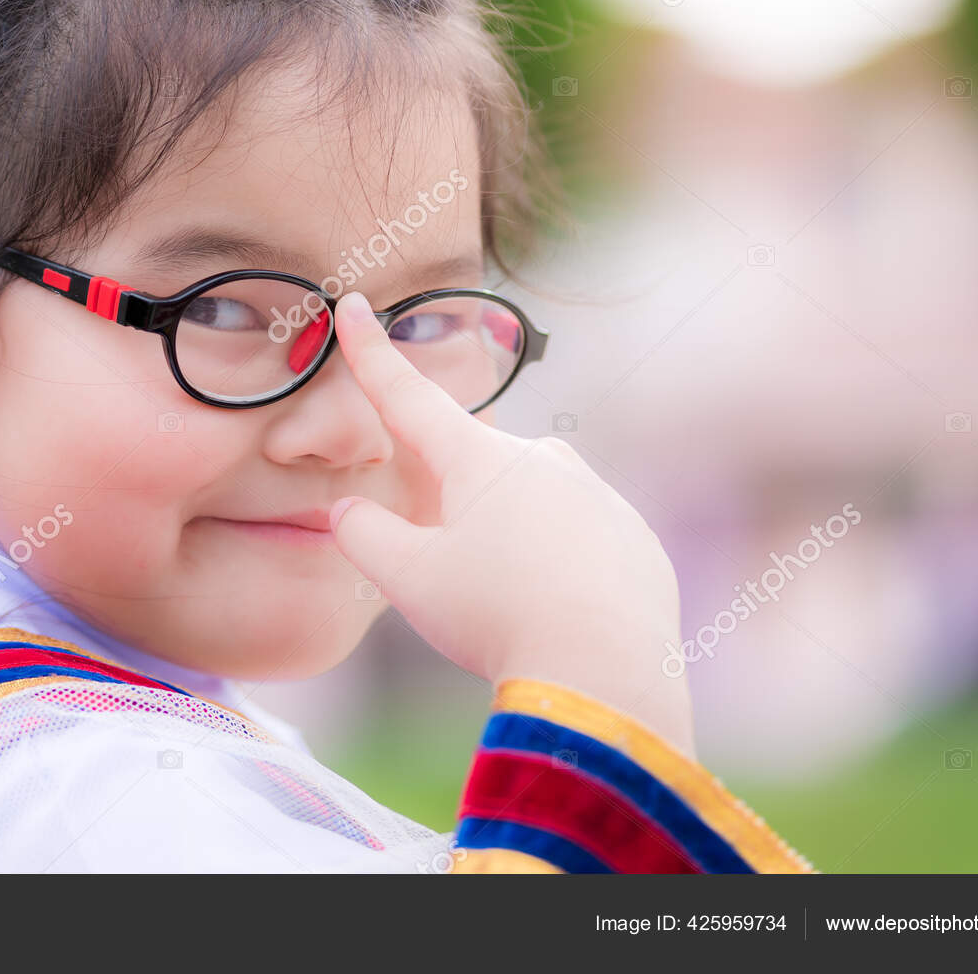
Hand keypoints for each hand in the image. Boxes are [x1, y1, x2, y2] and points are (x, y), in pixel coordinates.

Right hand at [327, 291, 694, 753]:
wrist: (605, 670)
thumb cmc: (497, 618)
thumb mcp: (408, 580)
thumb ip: (364, 535)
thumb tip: (347, 511)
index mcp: (477, 458)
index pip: (409, 396)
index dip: (374, 353)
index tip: (356, 306)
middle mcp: (540, 458)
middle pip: (472, 467)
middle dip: (452, 506)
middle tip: (453, 573)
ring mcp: (594, 492)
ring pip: (528, 503)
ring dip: (508, 540)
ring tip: (510, 608)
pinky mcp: (630, 532)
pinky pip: (578, 536)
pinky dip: (557, 565)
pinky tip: (555, 613)